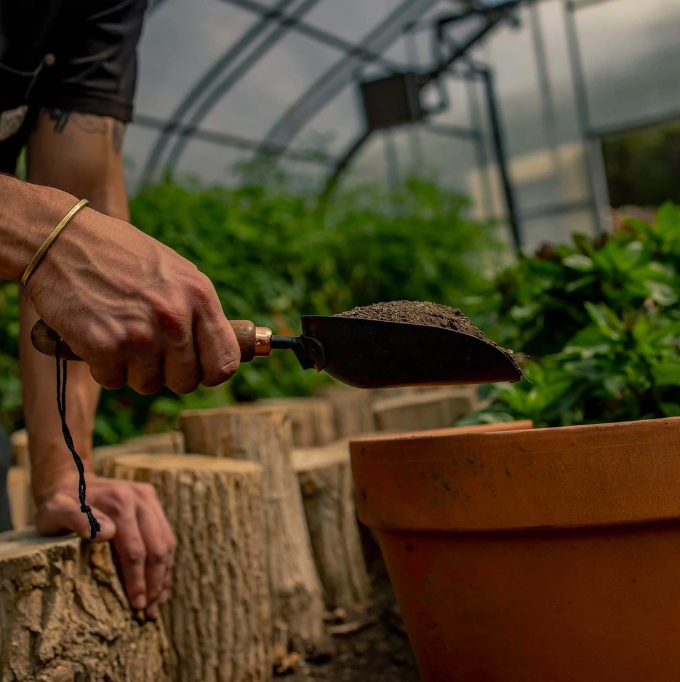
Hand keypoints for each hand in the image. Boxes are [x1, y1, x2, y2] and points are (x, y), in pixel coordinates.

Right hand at [25, 201, 239, 394]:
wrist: (61, 240)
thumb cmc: (119, 254)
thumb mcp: (175, 270)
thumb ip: (197, 309)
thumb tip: (217, 348)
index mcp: (199, 296)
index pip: (224, 363)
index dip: (209, 373)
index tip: (196, 369)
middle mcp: (175, 318)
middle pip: (185, 382)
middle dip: (166, 372)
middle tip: (147, 350)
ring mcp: (141, 335)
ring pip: (148, 385)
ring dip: (132, 369)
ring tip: (120, 334)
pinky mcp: (104, 347)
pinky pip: (113, 381)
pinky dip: (103, 366)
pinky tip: (97, 336)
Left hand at [34, 472, 175, 615]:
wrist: (71, 481)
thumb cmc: (59, 504)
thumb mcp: (55, 512)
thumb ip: (77, 520)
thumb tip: (108, 534)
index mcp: (120, 502)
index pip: (135, 550)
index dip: (137, 580)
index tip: (136, 605)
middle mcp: (140, 497)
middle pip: (157, 547)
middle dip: (155, 582)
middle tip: (149, 611)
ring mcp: (149, 498)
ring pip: (167, 541)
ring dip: (164, 574)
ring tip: (158, 601)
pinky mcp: (153, 501)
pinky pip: (166, 534)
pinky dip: (166, 560)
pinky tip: (161, 580)